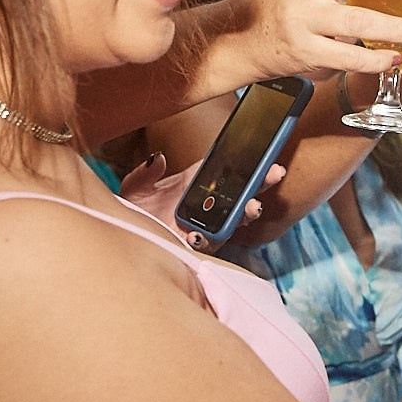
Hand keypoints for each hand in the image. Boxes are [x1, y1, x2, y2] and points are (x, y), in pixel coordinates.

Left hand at [119, 153, 283, 252]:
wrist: (126, 238)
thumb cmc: (135, 212)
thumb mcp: (135, 188)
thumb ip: (145, 173)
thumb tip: (157, 159)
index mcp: (197, 184)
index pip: (227, 170)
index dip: (247, 162)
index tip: (264, 154)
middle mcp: (208, 206)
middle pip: (241, 193)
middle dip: (260, 184)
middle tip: (275, 172)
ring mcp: (206, 227)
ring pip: (234, 220)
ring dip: (247, 212)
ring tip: (253, 206)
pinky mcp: (197, 247)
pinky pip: (209, 244)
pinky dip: (208, 239)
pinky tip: (201, 234)